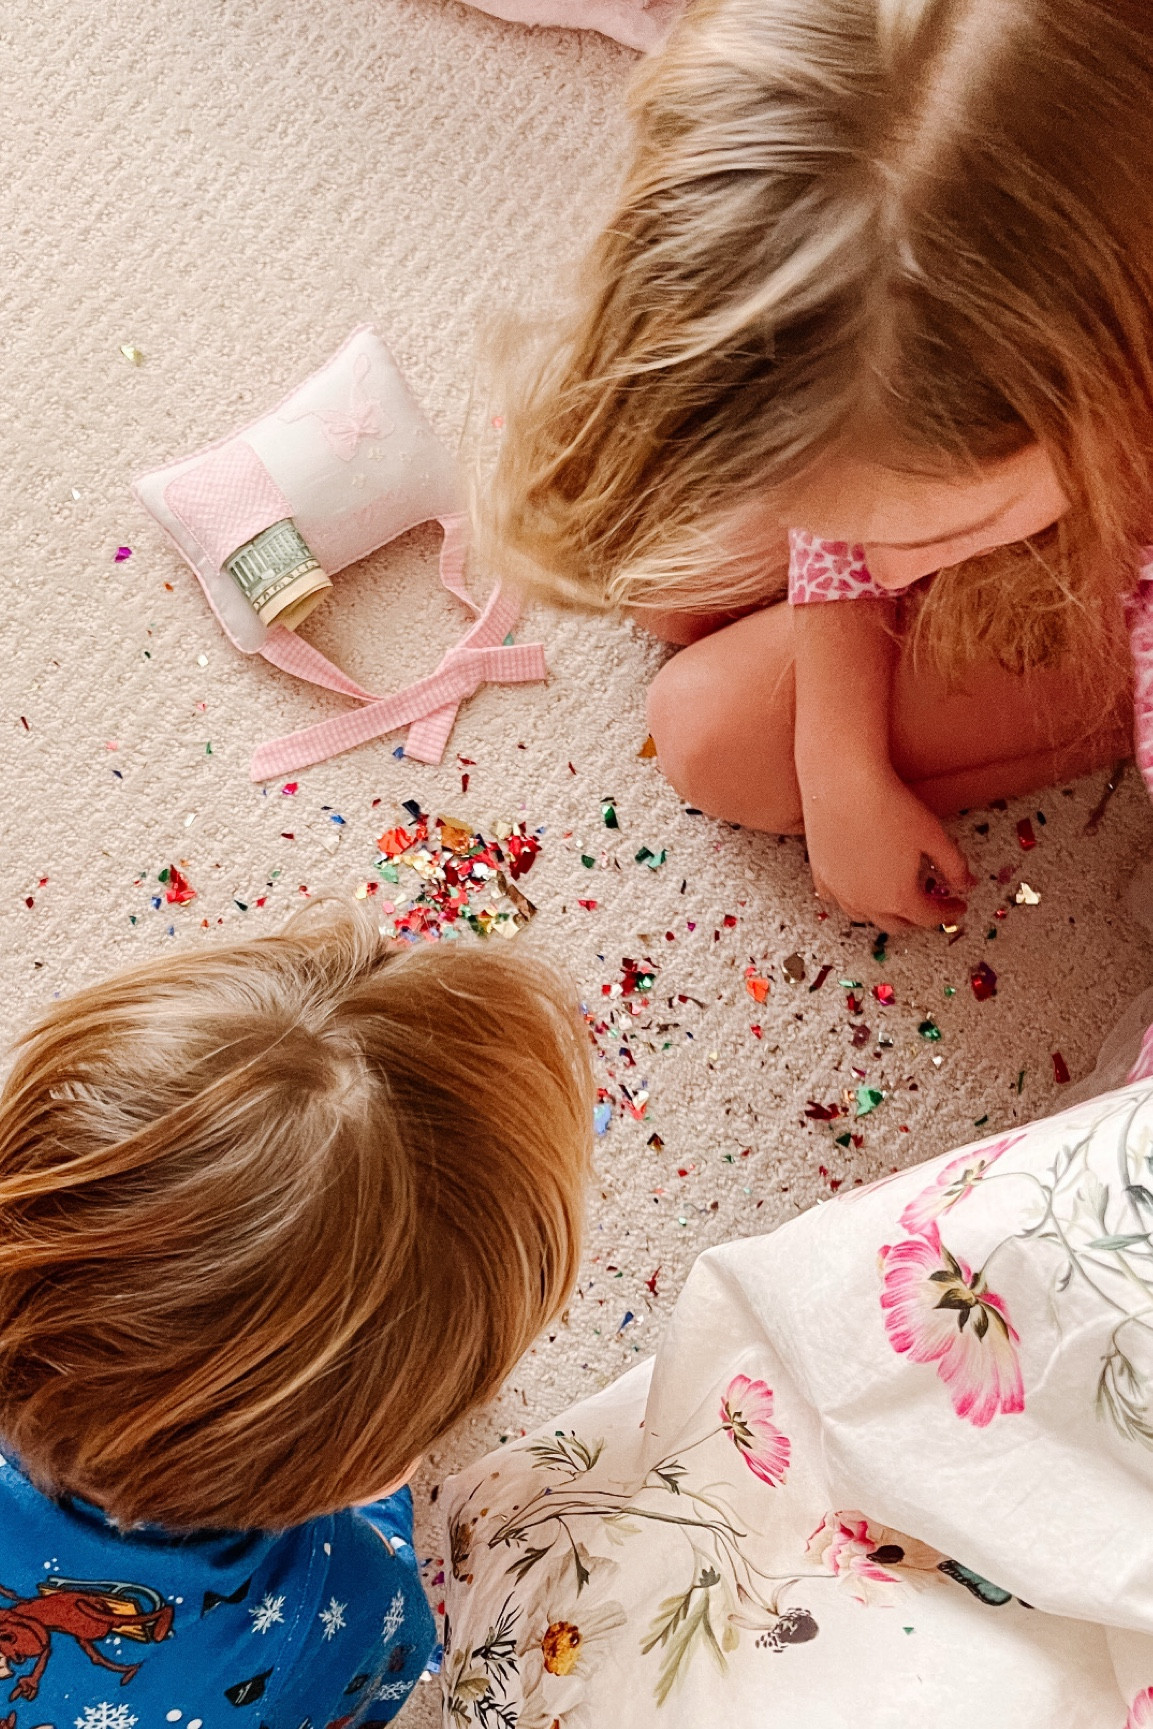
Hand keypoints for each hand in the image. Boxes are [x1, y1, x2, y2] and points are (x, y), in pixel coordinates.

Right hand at [803, 767, 972, 928]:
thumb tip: (967, 884)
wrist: (843, 783)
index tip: (957, 905)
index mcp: (898, 896)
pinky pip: (835, 898)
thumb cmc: (888, 806)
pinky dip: (850, 899)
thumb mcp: (933, 835)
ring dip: (882, 913)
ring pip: (863, 916)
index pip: (928, 916)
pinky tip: (856, 887)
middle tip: (929, 904)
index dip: (947, 912)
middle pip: (896, 924)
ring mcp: (840, 890)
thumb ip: (954, 866)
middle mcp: (867, 901)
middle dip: (916, 918)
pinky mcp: (820, 873)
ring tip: (893, 899)